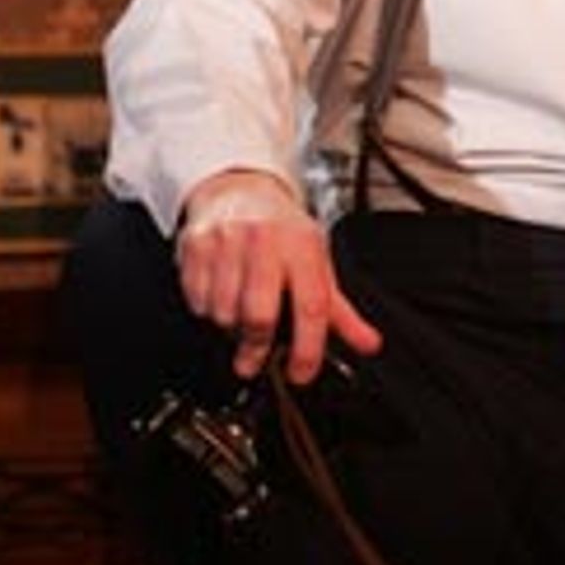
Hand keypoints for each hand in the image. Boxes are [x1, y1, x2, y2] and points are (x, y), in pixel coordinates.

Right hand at [176, 169, 381, 384]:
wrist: (239, 190)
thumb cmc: (282, 231)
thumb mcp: (317, 263)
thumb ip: (340, 311)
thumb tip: (368, 343)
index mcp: (303, 247)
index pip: (311, 307)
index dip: (307, 350)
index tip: (300, 374)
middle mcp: (266, 242)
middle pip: (259, 316)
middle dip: (257, 349)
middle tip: (254, 361)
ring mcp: (228, 242)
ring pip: (224, 314)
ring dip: (231, 330)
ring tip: (240, 318)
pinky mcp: (196, 246)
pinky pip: (198, 301)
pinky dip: (208, 312)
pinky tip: (221, 298)